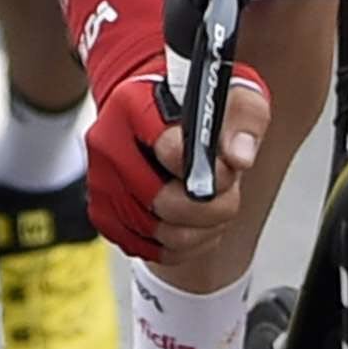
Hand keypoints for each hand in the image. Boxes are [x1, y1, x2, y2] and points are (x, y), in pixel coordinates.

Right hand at [85, 61, 270, 280]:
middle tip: (227, 190)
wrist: (165, 115)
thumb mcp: (235, 97)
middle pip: (165, 202)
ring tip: (212, 201)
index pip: (172, 151)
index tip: (226, 169)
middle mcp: (108, 144)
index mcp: (133, 105)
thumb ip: (244, 121)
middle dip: (212, 205)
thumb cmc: (198, 107)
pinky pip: (152, 251)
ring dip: (202, 227)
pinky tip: (194, 219)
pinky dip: (184, 244)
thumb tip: (239, 157)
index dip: (210, 170)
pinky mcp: (105, 216)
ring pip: (163, 234)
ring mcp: (103, 184)